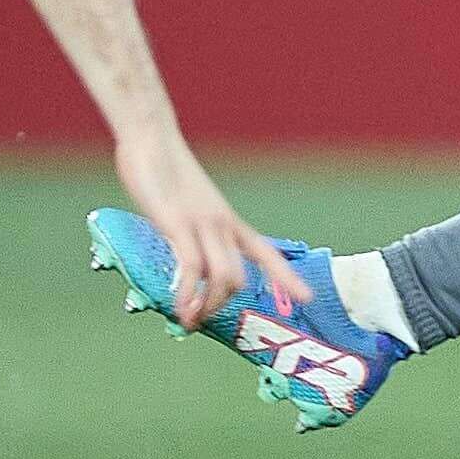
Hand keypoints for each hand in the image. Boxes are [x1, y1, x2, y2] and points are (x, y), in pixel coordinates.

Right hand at [115, 129, 306, 327]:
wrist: (152, 138)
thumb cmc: (164, 171)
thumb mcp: (186, 206)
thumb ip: (189, 231)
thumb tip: (183, 259)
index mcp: (228, 221)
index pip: (265, 253)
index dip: (286, 278)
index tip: (307, 299)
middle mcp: (222, 225)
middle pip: (239, 278)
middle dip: (220, 306)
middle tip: (197, 320)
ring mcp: (202, 224)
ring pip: (223, 278)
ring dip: (207, 306)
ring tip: (188, 320)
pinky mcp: (178, 224)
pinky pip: (192, 269)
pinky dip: (187, 295)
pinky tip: (178, 308)